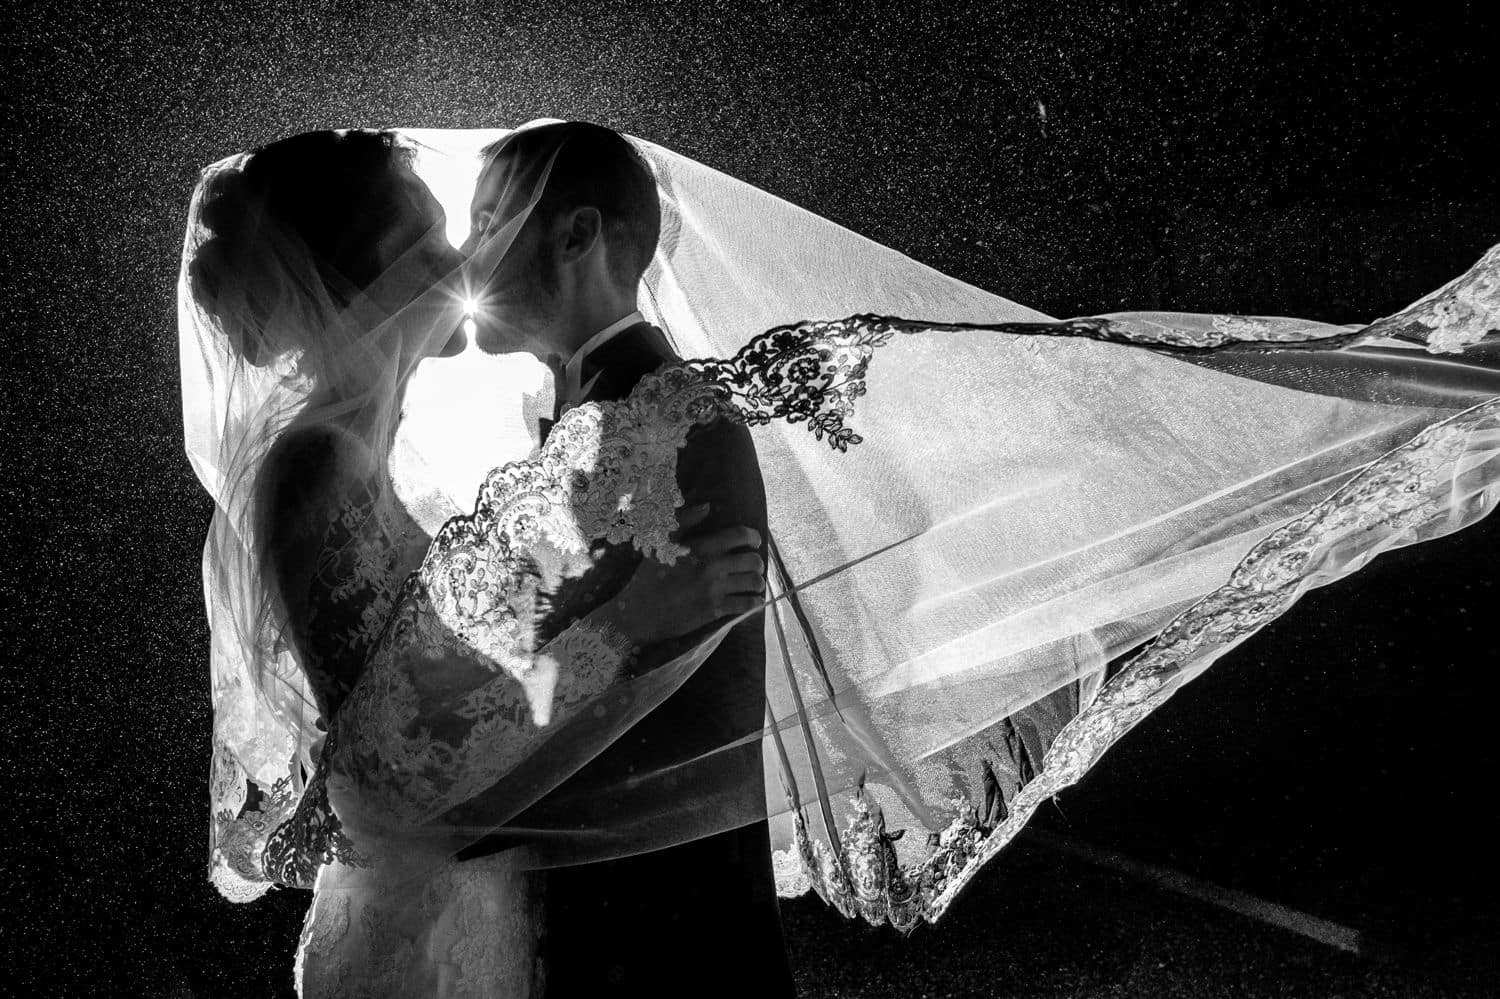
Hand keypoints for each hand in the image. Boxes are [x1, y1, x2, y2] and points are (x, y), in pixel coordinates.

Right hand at [602, 504, 766, 647]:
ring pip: (753, 582)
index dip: (753, 537)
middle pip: (752, 560)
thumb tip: (707, 506)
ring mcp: (715, 590)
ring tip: (754, 584)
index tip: (754, 542)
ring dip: (758, 583)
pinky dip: (754, 603)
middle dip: (757, 563)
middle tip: (753, 566)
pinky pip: (747, 605)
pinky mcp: (715, 611)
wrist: (639, 613)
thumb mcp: (660, 543)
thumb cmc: (648, 577)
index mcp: (701, 548)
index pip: (740, 535)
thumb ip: (684, 520)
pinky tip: (752, 602)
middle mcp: (712, 567)